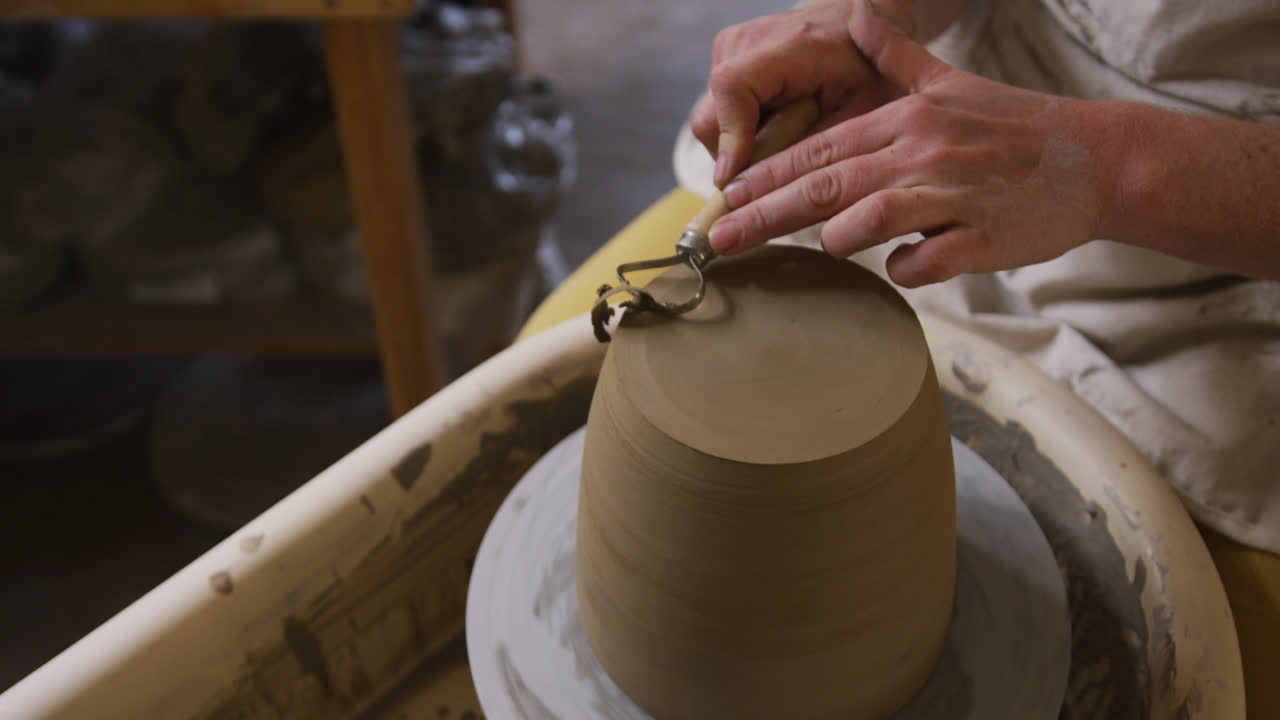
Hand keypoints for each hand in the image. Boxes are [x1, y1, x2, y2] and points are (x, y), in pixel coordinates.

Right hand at [691, 0, 914, 186]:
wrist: (859, 25)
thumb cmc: (869, 67)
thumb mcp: (858, 111)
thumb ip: (814, 146)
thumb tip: (771, 195)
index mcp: (787, 47)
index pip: (732, 89)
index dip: (729, 139)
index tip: (733, 182)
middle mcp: (745, 42)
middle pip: (711, 120)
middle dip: (737, 158)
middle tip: (778, 174)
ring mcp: (729, 50)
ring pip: (710, 123)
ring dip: (740, 147)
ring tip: (785, 144)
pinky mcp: (724, 61)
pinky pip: (718, 114)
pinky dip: (742, 133)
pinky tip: (776, 129)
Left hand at [707, 0, 1101, 287]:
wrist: (1096, 160)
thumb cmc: (1015, 126)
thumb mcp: (950, 82)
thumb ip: (894, 56)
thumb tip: (854, 14)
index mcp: (906, 119)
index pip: (819, 150)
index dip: (766, 177)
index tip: (724, 199)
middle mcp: (921, 153)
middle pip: (825, 187)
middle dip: (762, 216)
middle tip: (717, 240)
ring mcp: (952, 196)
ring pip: (869, 220)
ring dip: (839, 237)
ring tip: (829, 245)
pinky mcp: (983, 239)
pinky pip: (926, 263)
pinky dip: (908, 269)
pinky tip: (909, 264)